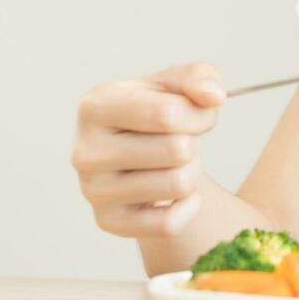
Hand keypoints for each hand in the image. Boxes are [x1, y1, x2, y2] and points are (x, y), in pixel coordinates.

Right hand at [71, 63, 226, 237]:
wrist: (142, 154)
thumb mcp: (179, 83)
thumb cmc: (159, 113)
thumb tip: (213, 96)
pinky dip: (188, 206)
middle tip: (180, 141)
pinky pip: (170, 223)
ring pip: (179, 184)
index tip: (193, 113)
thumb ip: (201, 76)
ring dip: (191, 171)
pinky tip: (176, 194)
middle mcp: (85, 151)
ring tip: (172, 163)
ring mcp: (93, 190)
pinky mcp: (109, 222)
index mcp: (96, 106)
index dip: (198, 115)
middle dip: (194, 143)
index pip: (168, 114)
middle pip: (178, 150)